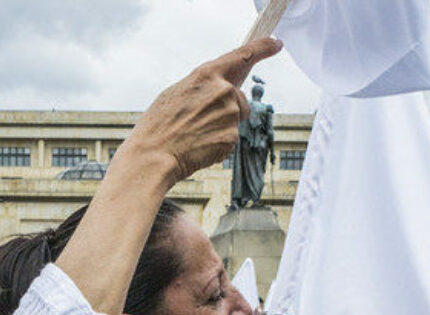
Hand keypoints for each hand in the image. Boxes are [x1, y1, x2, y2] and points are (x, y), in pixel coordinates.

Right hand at [124, 37, 282, 184]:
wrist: (153, 156)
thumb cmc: (159, 125)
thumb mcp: (177, 93)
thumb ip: (202, 87)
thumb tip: (217, 89)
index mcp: (207, 74)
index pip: (242, 55)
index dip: (262, 48)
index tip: (276, 43)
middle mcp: (223, 91)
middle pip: (239, 98)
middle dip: (226, 109)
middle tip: (198, 122)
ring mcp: (230, 114)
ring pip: (236, 119)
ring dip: (221, 127)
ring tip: (195, 134)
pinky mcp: (232, 137)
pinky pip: (230, 139)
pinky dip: (218, 144)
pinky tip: (199, 147)